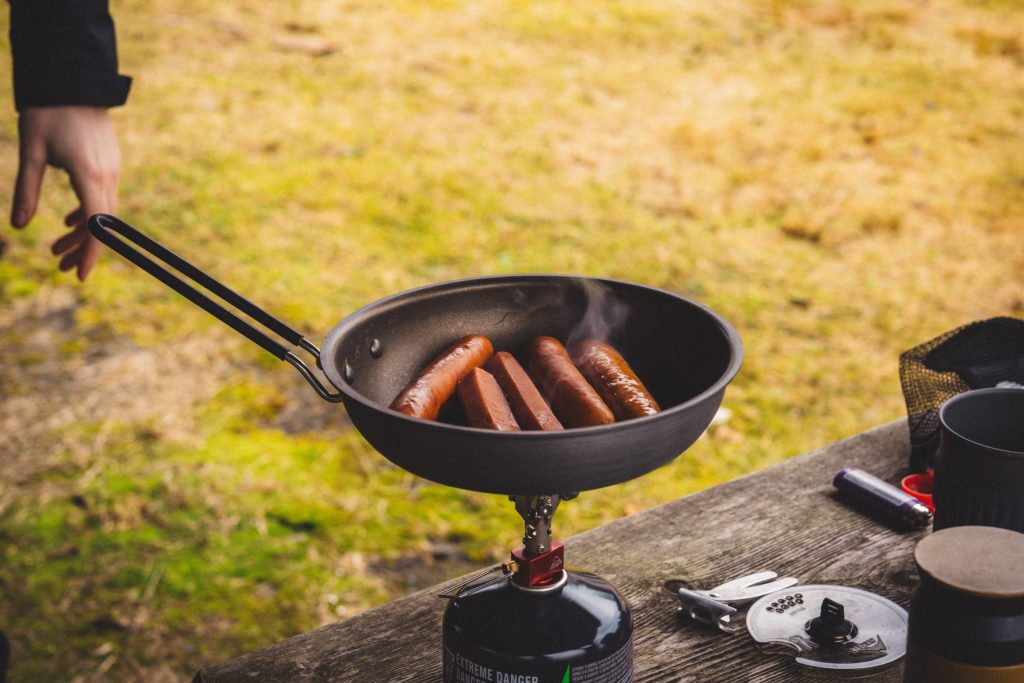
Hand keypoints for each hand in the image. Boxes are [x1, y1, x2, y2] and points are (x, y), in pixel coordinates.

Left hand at [11, 106, 121, 280]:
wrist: (73, 79)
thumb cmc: (49, 112)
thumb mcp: (31, 152)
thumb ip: (26, 190)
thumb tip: (18, 226)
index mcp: (89, 175)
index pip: (97, 224)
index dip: (90, 253)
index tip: (81, 275)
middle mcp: (107, 175)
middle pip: (102, 223)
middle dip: (83, 249)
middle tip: (60, 266)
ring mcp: (112, 168)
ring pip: (102, 212)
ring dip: (83, 233)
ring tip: (56, 247)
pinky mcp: (109, 162)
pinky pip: (102, 197)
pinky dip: (87, 214)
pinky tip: (67, 221)